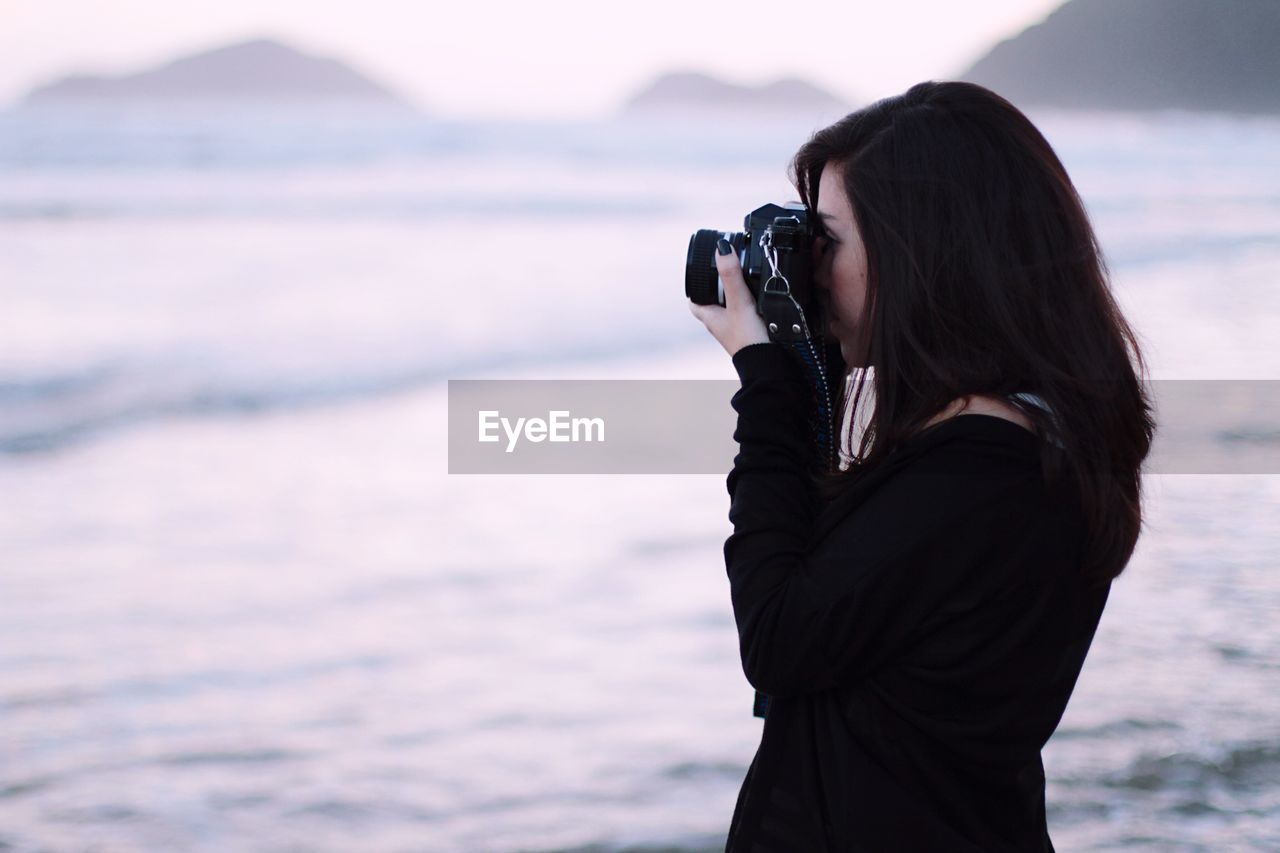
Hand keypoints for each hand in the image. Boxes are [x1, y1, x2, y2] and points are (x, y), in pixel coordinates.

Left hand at [688, 240, 771, 356]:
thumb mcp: (739, 301)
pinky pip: (747, 316)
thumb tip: (721, 249)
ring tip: (750, 285)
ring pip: (732, 308)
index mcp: (710, 317)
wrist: (769, 365)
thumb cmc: (749, 340)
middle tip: (732, 273)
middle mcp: (721, 325)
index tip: (703, 271)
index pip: (695, 300)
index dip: (697, 285)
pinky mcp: (752, 334)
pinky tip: (763, 304)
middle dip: (722, 288)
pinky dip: (753, 308)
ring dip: (740, 297)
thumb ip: (731, 275)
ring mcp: (736, 331)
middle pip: (715, 301)